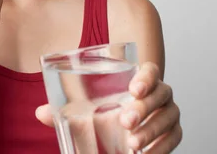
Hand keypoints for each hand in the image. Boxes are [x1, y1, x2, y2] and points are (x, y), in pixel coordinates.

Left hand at [35, 62, 182, 152]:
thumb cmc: (104, 118)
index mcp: (139, 81)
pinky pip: (175, 138)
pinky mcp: (173, 133)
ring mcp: (168, 113)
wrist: (120, 138)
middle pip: (161, 93)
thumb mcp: (85, 114)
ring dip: (151, 130)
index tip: (132, 89)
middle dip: (144, 107)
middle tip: (124, 121)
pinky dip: (162, 147)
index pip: (150, 71)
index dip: (145, 77)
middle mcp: (158, 94)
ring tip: (132, 143)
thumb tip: (41, 112)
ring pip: (169, 117)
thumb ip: (64, 111)